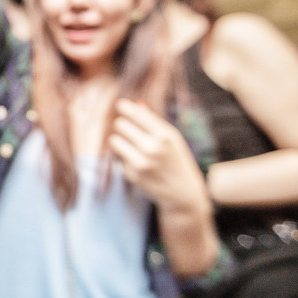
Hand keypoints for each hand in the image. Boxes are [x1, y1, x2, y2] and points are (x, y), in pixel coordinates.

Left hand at [109, 98, 209, 212]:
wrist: (183, 193)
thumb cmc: (177, 160)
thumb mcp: (172, 138)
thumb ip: (154, 121)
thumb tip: (135, 105)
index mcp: (165, 136)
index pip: (137, 114)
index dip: (125, 107)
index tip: (119, 104)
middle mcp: (152, 148)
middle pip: (120, 125)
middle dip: (122, 125)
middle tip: (127, 128)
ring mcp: (141, 163)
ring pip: (114, 140)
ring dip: (119, 140)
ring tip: (132, 145)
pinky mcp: (131, 174)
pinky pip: (118, 157)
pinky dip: (125, 158)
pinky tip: (139, 164)